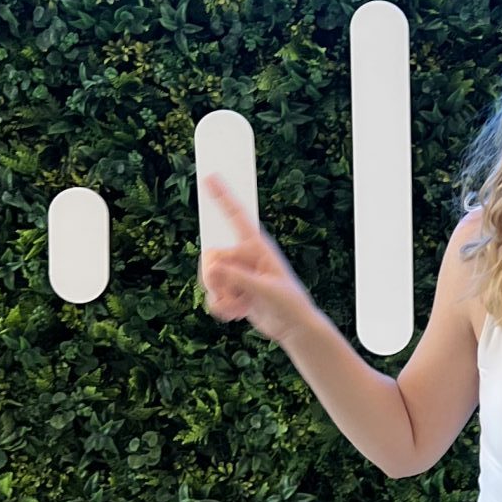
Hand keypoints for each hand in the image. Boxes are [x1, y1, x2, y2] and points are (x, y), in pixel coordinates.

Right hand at [198, 175, 315, 345]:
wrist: (293, 326)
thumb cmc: (288, 303)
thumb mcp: (265, 290)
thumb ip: (238, 278)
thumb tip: (211, 267)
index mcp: (257, 245)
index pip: (237, 216)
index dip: (223, 196)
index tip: (210, 176)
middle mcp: (244, 255)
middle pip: (211, 257)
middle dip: (216, 280)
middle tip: (236, 295)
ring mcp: (237, 272)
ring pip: (209, 278)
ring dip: (222, 297)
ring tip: (244, 306)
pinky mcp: (232, 289)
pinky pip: (212, 295)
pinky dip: (222, 308)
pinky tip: (239, 313)